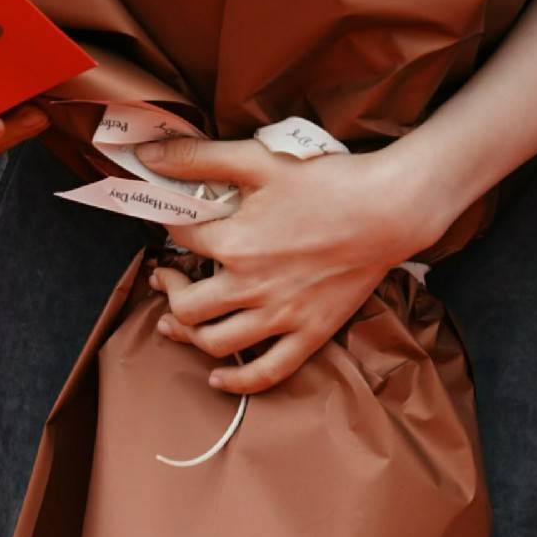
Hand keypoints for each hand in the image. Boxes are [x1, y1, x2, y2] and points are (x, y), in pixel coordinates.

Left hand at [138, 139, 440, 394]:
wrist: (388, 210)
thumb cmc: (325, 181)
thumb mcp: (256, 160)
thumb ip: (197, 158)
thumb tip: (148, 155)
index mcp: (235, 243)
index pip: (179, 240)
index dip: (167, 227)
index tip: (168, 222)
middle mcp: (252, 287)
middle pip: (187, 306)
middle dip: (167, 290)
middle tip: (164, 276)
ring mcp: (282, 315)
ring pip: (216, 343)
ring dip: (188, 335)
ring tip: (175, 320)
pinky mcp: (311, 333)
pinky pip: (267, 371)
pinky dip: (237, 381)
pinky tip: (217, 378)